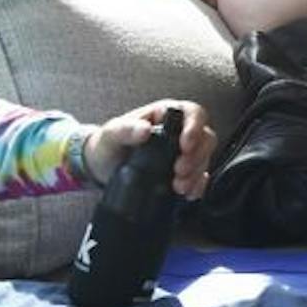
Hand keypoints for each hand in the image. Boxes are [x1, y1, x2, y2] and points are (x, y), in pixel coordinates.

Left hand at [84, 100, 214, 197]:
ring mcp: (182, 152)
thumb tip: (144, 130)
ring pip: (204, 157)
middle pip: (205, 137)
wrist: (101, 166)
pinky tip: (188, 192)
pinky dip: (197, 185)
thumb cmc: (108, 143)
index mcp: (166, 115)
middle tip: (179, 170)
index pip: (193, 113)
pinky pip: (199, 175)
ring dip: (196, 172)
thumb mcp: (112, 133)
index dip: (195, 127)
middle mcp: (179, 131)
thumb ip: (126, 129)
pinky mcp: (182, 171)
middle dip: (196, 156)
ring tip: (179, 186)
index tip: (185, 145)